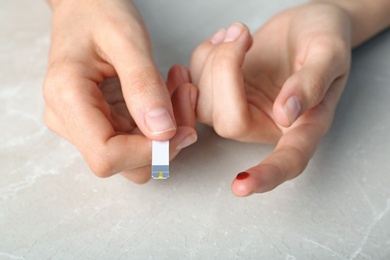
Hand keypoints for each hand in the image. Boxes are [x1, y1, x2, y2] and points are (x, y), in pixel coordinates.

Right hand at [43, 0, 196, 182]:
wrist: (85, 6)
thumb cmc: (99, 12)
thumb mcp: (126, 39)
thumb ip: (143, 85)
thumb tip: (162, 133)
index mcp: (67, 98)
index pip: (106, 156)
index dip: (148, 152)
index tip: (180, 128)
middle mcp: (70, 121)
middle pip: (125, 164)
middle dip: (165, 142)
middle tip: (186, 98)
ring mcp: (85, 125)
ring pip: (136, 156)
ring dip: (168, 132)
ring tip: (180, 89)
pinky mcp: (102, 122)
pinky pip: (138, 139)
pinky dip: (162, 122)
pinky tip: (169, 91)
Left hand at [190, 3, 351, 195]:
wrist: (303, 24)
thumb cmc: (324, 38)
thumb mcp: (329, 53)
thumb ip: (312, 83)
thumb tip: (287, 114)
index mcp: (303, 124)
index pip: (287, 160)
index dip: (266, 175)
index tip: (241, 187)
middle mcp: (267, 124)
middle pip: (229, 123)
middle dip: (224, 71)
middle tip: (241, 33)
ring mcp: (240, 110)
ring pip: (204, 104)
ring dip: (212, 59)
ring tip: (237, 32)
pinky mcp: (220, 95)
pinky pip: (194, 85)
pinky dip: (202, 57)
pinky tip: (223, 40)